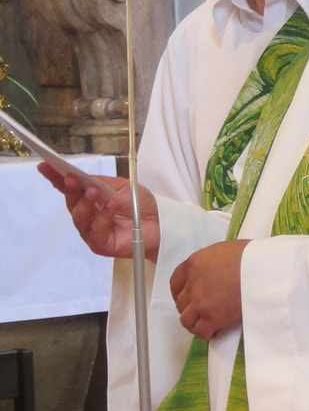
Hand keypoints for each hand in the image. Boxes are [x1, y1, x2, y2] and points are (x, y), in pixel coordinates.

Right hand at [37, 163, 160, 260]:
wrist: (161, 222)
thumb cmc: (140, 204)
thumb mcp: (121, 186)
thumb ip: (102, 183)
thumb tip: (81, 175)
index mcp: (91, 198)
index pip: (70, 188)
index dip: (56, 178)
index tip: (45, 166)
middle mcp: (88, 215)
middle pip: (72, 203)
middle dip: (70, 189)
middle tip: (71, 178)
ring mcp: (92, 231)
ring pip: (80, 217)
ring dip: (86, 202)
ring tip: (93, 191)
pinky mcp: (101, 244)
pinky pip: (96, 231)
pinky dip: (103, 216)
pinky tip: (111, 206)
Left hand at [170, 239, 249, 339]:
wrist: (262, 269)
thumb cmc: (249, 256)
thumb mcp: (222, 251)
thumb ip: (209, 264)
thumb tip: (210, 274)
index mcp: (194, 263)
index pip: (175, 282)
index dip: (179, 294)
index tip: (186, 299)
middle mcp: (193, 283)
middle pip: (181, 303)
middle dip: (190, 308)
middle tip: (202, 311)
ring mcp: (201, 301)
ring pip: (186, 320)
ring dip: (195, 322)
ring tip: (207, 323)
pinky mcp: (212, 317)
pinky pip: (200, 331)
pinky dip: (206, 333)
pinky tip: (215, 330)